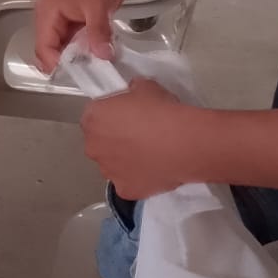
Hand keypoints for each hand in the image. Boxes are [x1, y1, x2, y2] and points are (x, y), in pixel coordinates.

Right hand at [34, 0, 128, 72]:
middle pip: (53, 51)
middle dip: (69, 63)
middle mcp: (53, 19)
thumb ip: (98, 31)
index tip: (79, 74)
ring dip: (81, 57)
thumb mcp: (97, 4)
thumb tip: (102, 55)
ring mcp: (67, 21)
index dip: (58, 64)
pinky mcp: (80, 21)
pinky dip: (89, 49)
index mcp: (48, 13)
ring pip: (68, 48)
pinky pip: (80, 42)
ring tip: (99, 66)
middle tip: (90, 73)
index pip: (44, 48)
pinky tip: (103, 55)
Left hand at [81, 78, 196, 199]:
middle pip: (100, 142)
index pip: (94, 116)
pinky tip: (154, 170)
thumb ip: (133, 91)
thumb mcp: (146, 87)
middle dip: (114, 139)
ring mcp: (108, 171)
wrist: (184, 143)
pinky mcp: (124, 190)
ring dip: (124, 160)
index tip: (126, 116)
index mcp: (93, 118)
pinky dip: (138, 178)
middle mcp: (94, 146)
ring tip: (149, 153)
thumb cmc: (162, 112)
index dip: (111, 115)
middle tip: (138, 135)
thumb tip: (135, 93)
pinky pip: (128, 182)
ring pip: (112, 164)